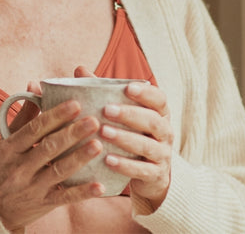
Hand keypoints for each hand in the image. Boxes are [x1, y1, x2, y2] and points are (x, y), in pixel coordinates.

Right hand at [0, 84, 104, 230]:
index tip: (76, 104)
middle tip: (93, 121)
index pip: (35, 128)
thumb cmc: (5, 164)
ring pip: (58, 171)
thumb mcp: (8, 139)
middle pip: (49, 147)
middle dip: (72, 133)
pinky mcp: (43, 204)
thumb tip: (34, 84)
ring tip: (98, 145)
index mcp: (12, 146)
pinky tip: (100, 185)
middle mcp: (21, 166)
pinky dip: (83, 192)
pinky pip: (65, 198)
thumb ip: (24, 113)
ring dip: (79, 158)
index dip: (55, 115)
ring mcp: (32, 187)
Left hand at [102, 81, 172, 208]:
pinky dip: (125, 166)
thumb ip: (102, 91)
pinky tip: (107, 160)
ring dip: (125, 138)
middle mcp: (164, 132)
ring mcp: (163, 154)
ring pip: (147, 145)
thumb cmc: (128, 133)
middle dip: (130, 114)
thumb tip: (79, 69)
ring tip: (103, 132)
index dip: (146, 93)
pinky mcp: (156, 175)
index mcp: (158, 112)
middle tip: (106, 110)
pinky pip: (143, 170)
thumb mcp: (119, 112)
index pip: (159, 99)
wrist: (146, 173)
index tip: (128, 87)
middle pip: (153, 120)